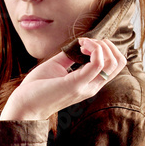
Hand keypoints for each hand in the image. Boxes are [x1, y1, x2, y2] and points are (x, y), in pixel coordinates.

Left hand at [0, 37, 126, 120]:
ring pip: (113, 62)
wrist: (25, 103)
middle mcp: (92, 86)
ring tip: (83, 43)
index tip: (85, 43)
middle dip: (108, 45)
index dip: (105, 48)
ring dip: (101, 45)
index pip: (114, 65)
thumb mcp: (58, 66)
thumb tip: (79, 43)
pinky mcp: (76, 84)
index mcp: (89, 83)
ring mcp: (86, 86)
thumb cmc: (38, 87)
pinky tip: (81, 45)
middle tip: (88, 42)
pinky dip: (93, 48)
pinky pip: (98, 62)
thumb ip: (71, 56)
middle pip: (119, 63)